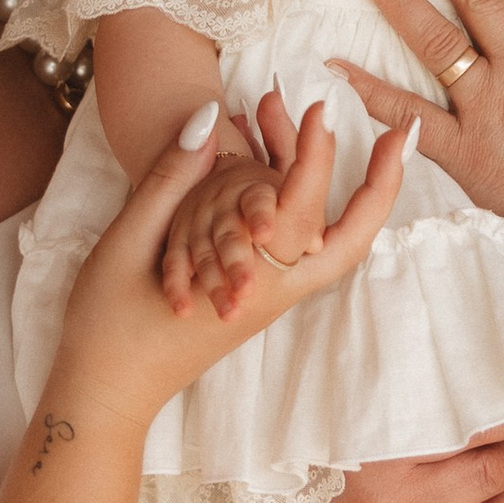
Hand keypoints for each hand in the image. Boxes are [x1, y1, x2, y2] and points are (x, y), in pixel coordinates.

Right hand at [51, 99, 409, 432]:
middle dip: (379, 186)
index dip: (313, 155)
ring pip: (328, 245)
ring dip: (346, 192)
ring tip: (349, 137)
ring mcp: (267, 301)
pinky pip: (297, 251)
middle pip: (348, 240)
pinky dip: (309, 208)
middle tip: (399, 135)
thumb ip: (169, 179)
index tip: (319, 108)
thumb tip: (206, 119)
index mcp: (245, 283)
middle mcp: (271, 295)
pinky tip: (304, 177)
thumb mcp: (127, 241)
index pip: (297, 210)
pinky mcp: (254, 300)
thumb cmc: (107, 324)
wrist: (104, 394)